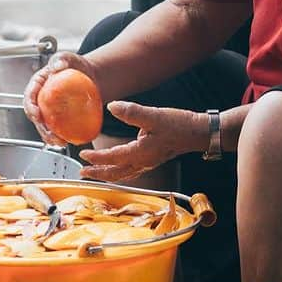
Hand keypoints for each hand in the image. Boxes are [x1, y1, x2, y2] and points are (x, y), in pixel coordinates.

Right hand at [23, 52, 100, 146]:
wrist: (90, 75)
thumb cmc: (76, 64)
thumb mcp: (67, 57)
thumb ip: (61, 59)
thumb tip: (58, 66)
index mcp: (37, 84)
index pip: (29, 96)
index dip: (30, 107)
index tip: (37, 114)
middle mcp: (40, 98)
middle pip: (35, 115)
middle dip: (40, 127)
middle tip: (50, 134)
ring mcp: (49, 108)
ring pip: (44, 125)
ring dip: (49, 136)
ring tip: (59, 142)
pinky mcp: (59, 117)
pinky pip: (57, 128)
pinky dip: (60, 136)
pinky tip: (67, 141)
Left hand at [78, 102, 208, 181]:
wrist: (198, 133)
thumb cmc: (179, 125)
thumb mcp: (154, 115)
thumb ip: (131, 112)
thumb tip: (111, 107)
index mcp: (141, 153)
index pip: (112, 158)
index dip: (96, 158)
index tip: (82, 154)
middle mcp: (143, 162)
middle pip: (115, 173)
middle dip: (98, 173)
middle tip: (83, 172)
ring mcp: (148, 162)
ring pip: (123, 174)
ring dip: (107, 175)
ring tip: (94, 173)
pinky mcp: (152, 160)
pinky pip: (131, 171)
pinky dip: (120, 172)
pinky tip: (117, 168)